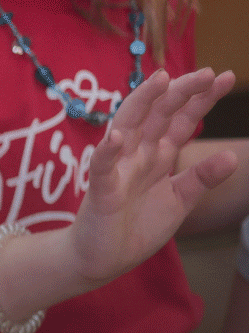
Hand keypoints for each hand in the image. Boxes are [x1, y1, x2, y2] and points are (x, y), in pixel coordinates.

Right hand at [69, 68, 236, 283]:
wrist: (102, 259)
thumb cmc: (136, 227)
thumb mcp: (179, 201)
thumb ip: (202, 178)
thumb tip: (232, 156)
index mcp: (157, 155)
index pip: (180, 119)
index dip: (201, 99)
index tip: (224, 78)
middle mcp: (138, 154)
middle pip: (158, 114)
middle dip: (181, 92)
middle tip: (206, 73)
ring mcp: (117, 169)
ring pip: (128, 126)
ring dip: (142, 102)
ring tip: (161, 80)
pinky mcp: (101, 190)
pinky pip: (101, 167)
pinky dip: (107, 151)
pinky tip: (118, 137)